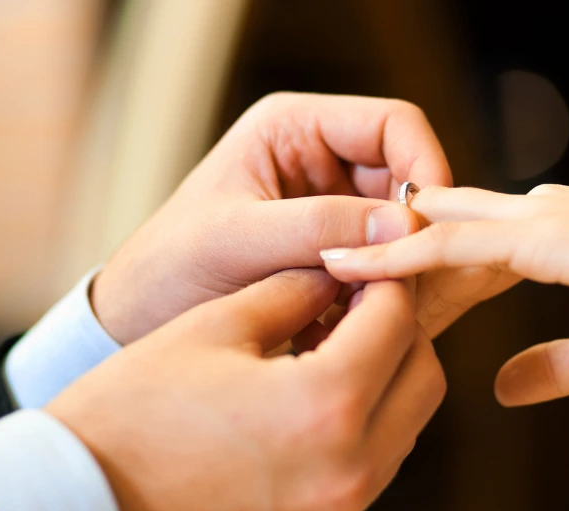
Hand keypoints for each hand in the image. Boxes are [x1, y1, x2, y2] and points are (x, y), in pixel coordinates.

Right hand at [46, 269, 445, 510]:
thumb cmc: (129, 415)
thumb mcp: (212, 328)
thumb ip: (290, 292)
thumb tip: (336, 274)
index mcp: (325, 403)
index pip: (396, 319)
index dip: (386, 278)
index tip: (366, 259)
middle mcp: (350, 466)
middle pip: (423, 374)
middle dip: (399, 327)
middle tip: (356, 299)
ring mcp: (340, 509)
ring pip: (407, 423)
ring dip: (388, 375)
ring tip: (335, 343)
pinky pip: (375, 463)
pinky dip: (367, 421)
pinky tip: (318, 394)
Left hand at [91, 92, 451, 344]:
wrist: (136, 325)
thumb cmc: (167, 271)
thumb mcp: (237, 241)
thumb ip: (317, 227)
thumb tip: (404, 224)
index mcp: (294, 129)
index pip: (392, 125)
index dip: (425, 165)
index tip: (431, 223)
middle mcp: (320, 162)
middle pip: (407, 180)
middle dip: (415, 229)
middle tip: (417, 280)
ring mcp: (330, 210)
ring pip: (402, 229)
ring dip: (401, 268)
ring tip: (384, 313)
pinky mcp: (335, 257)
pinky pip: (385, 267)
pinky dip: (383, 296)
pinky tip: (363, 328)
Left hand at [323, 184, 568, 404]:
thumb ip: (553, 365)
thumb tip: (503, 388)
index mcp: (551, 240)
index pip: (465, 252)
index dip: (417, 273)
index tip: (370, 301)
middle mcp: (536, 219)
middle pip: (438, 233)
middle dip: (386, 255)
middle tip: (323, 278)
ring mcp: (537, 221)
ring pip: (432, 230)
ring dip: (376, 248)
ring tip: (311, 262)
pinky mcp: (544, 234)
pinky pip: (455, 242)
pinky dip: (403, 254)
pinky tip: (355, 265)